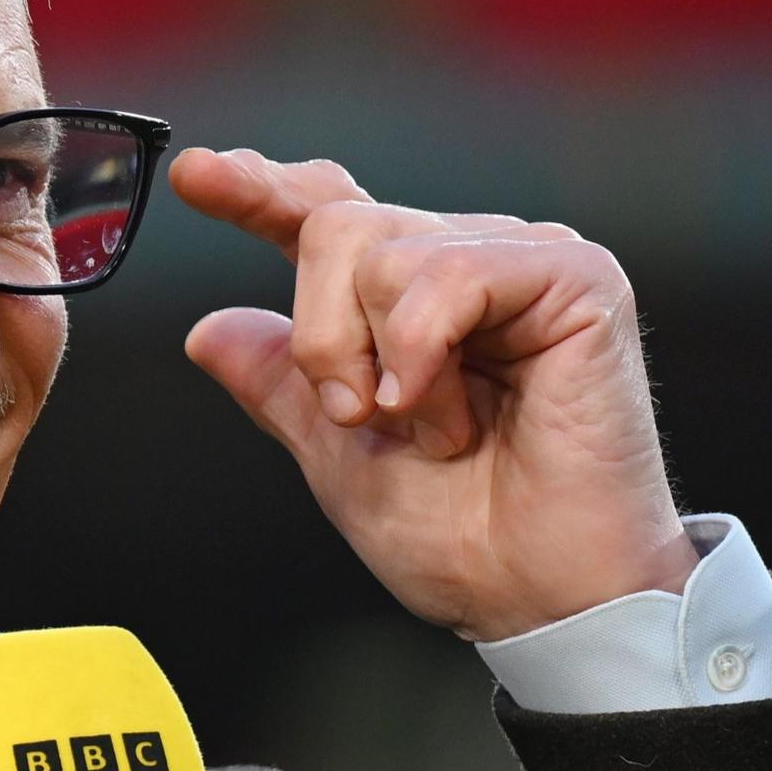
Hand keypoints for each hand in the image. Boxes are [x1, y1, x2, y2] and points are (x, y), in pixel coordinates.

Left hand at [169, 147, 696, 641]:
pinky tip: (451, 415)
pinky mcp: (577, 278)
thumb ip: (281, 385)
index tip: (194, 175)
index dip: (261, 192)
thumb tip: (208, 329)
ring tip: (431, 429)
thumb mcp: (336, 457)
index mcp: (410, 301)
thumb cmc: (462, 537)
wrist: (537, 595)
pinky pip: (447, 273)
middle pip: (335, 227)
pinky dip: (422, 355)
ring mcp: (524, 263)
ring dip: (376, 360)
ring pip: (380, 249)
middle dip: (319, 339)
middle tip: (358, 418)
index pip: (327, 214)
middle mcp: (467, 265)